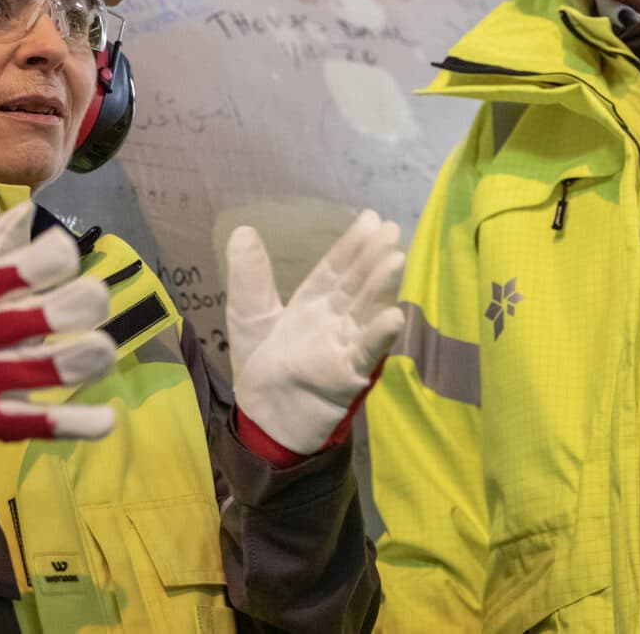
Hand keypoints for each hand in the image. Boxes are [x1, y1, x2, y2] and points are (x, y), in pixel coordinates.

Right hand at [0, 202, 116, 486]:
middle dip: (64, 309)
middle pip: (20, 324)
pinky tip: (105, 419)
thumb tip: (29, 212)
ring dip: (74, 361)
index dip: (36, 265)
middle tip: (97, 298)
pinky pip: (33, 424)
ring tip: (104, 350)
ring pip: (32, 372)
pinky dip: (71, 423)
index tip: (69, 254)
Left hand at [226, 210, 405, 456]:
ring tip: (396, 260)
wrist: (262, 421)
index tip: (369, 219)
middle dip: (373, 259)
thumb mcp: (249, 316)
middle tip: (391, 230)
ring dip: (382, 288)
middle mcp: (335, 321)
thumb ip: (250, 277)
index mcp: (313, 304)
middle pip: (356, 285)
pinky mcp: (346, 376)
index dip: (352, 245)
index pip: (335, 269)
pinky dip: (378, 335)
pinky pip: (364, 353)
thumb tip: (243, 230)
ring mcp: (344, 347)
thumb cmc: (261, 368)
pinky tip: (393, 316)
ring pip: (365, 313)